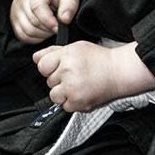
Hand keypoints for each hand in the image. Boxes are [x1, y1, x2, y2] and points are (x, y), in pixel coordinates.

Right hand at [10, 0, 79, 42]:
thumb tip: (65, 20)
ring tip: (51, 26)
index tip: (59, 27)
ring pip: (28, 31)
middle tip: (58, 25)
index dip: (49, 21)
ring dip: (43, 34)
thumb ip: (70, 4)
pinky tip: (43, 30)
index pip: (37, 7)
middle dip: (49, 28)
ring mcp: (16, 9)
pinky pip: (23, 36)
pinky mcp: (14, 20)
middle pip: (33, 21)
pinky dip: (36, 38)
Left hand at [33, 41, 154, 111]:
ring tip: (78, 85)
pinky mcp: (78, 103)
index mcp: (67, 56)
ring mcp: (72, 88)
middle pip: (49, 81)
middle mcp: (68, 71)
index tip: (61, 67)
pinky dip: (72, 102)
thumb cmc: (99, 59)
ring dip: (63, 93)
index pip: (42, 66)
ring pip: (54, 95)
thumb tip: (35, 57)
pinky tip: (82, 93)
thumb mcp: (75, 48)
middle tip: (76, 75)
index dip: (50, 67)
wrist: (119, 72)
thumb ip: (53, 52)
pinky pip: (64, 106)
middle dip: (59, 79)